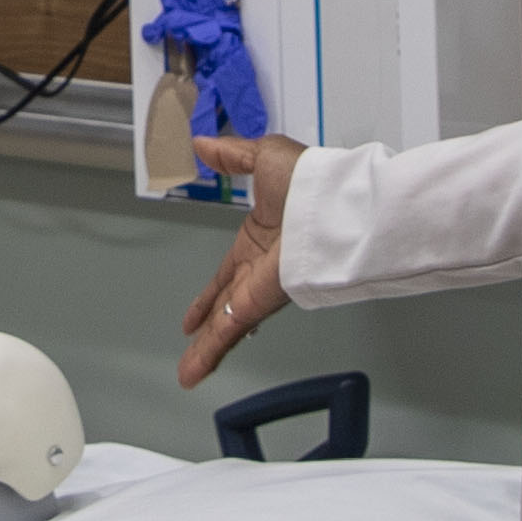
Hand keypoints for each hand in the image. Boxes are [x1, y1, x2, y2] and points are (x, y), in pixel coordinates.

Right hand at [174, 134, 305, 386]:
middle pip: (226, 308)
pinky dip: (210, 352)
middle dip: (208, 330)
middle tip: (193, 350)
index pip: (228, 275)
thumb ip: (231, 156)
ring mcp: (261, 288)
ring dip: (206, 352)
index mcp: (260, 241)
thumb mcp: (263, 157)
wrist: (334, 199)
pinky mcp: (261, 300)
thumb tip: (204, 145)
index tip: (196, 313)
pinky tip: (192, 371)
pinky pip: (229, 329)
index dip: (210, 295)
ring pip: (226, 326)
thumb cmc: (312, 178)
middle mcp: (261, 270)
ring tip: (188, 375)